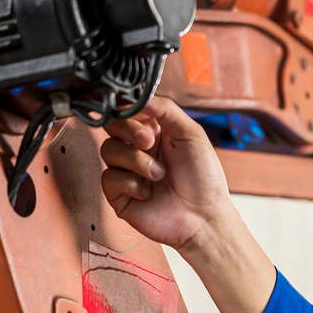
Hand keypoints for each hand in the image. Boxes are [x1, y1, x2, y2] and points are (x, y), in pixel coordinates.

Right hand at [100, 96, 231, 252]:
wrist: (203, 217)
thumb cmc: (204, 178)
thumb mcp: (191, 134)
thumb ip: (166, 109)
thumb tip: (140, 95)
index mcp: (155, 132)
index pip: (128, 110)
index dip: (129, 111)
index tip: (141, 117)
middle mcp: (138, 149)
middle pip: (111, 125)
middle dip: (129, 131)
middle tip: (149, 142)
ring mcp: (127, 171)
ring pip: (109, 150)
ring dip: (136, 161)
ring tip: (159, 175)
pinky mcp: (119, 194)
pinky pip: (108, 177)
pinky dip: (130, 183)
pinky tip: (147, 192)